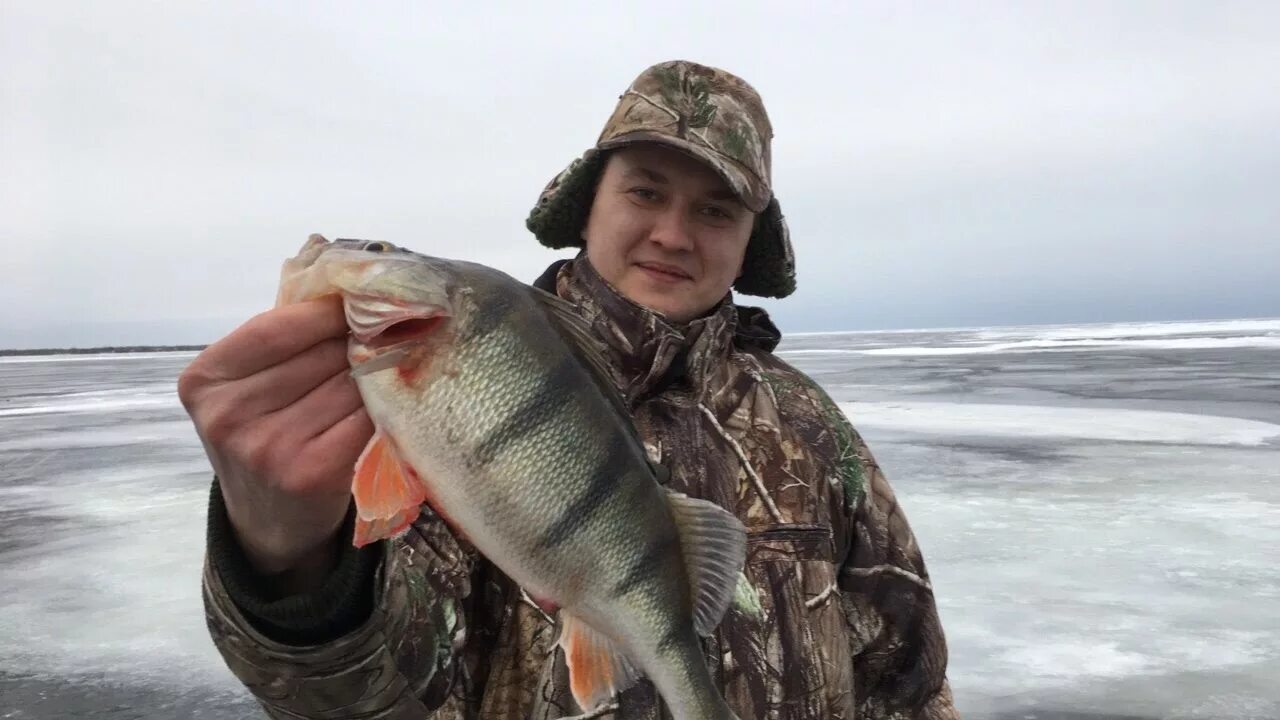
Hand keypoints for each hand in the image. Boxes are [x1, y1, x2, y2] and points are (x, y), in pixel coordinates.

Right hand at [179, 296, 372, 592]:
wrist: (269, 521)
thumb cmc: (265, 435)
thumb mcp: (247, 386)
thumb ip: (279, 338)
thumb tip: (341, 279)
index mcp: (205, 381)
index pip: (276, 327)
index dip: (326, 311)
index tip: (359, 297)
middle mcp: (229, 416)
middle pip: (320, 354)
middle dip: (361, 338)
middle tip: (393, 326)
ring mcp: (269, 448)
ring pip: (349, 383)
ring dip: (381, 370)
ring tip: (397, 362)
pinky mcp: (312, 473)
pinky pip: (366, 418)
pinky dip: (387, 406)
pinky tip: (395, 400)